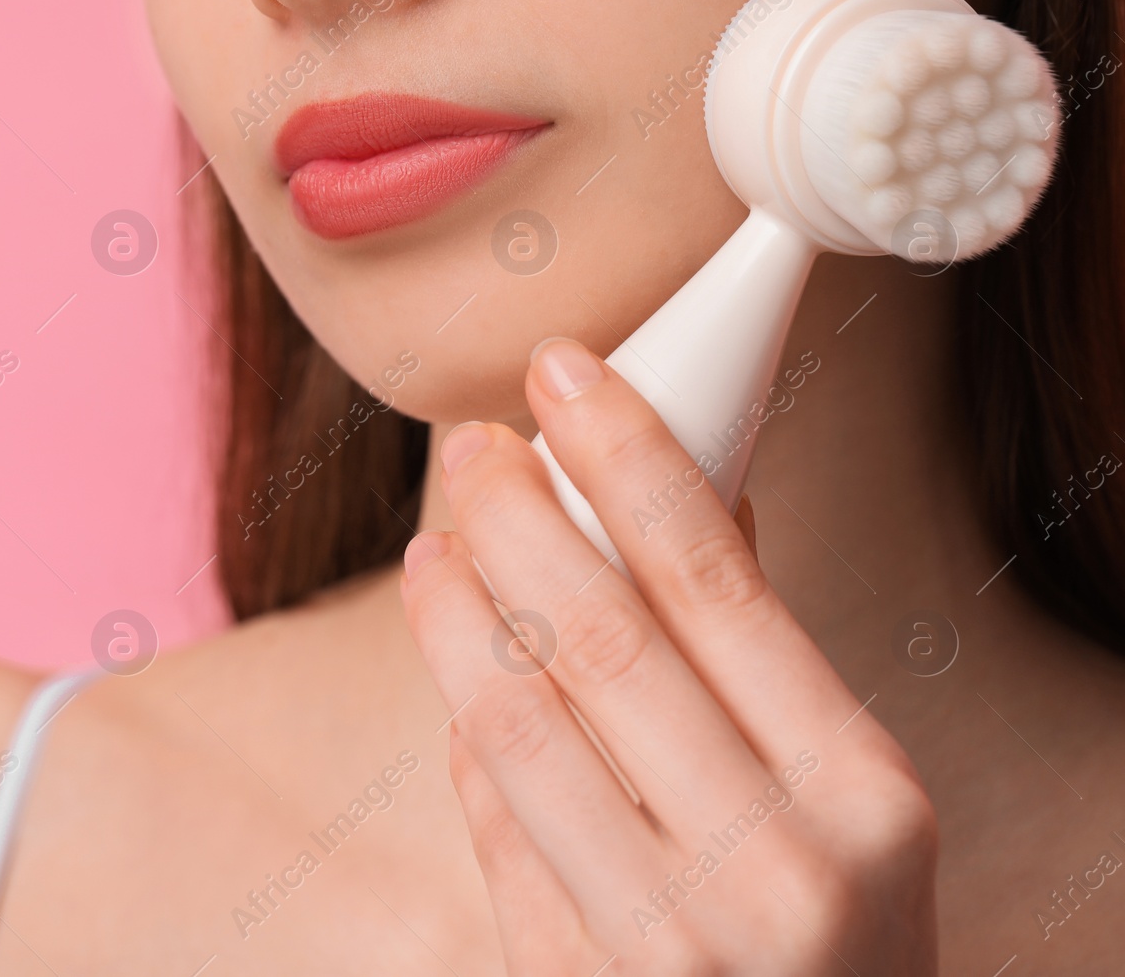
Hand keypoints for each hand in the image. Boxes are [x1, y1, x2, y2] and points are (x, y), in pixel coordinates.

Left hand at [400, 337, 937, 974]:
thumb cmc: (850, 935)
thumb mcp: (855, 796)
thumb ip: (763, 656)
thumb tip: (684, 493)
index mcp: (860, 795)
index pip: (715, 580)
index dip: (626, 455)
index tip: (566, 373)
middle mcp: (768, 869)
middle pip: (595, 634)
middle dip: (515, 513)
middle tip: (476, 446)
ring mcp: (661, 940)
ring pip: (511, 724)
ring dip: (454, 611)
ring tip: (433, 545)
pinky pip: (489, 826)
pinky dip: (466, 739)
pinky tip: (462, 682)